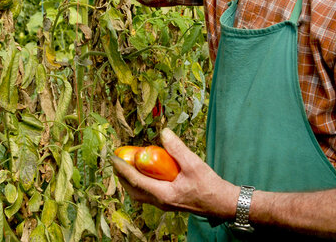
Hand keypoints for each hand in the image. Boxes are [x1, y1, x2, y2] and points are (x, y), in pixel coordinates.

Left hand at [111, 128, 239, 219]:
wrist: (221, 204)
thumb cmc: (209, 186)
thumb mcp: (193, 164)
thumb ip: (177, 148)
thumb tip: (164, 132)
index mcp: (163, 194)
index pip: (135, 181)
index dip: (123, 168)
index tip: (114, 157)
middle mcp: (160, 202)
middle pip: (133, 190)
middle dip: (122, 175)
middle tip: (117, 159)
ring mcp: (163, 204)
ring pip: (139, 194)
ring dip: (130, 180)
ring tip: (127, 165)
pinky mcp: (168, 202)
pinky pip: (147, 193)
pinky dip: (140, 183)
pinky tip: (144, 173)